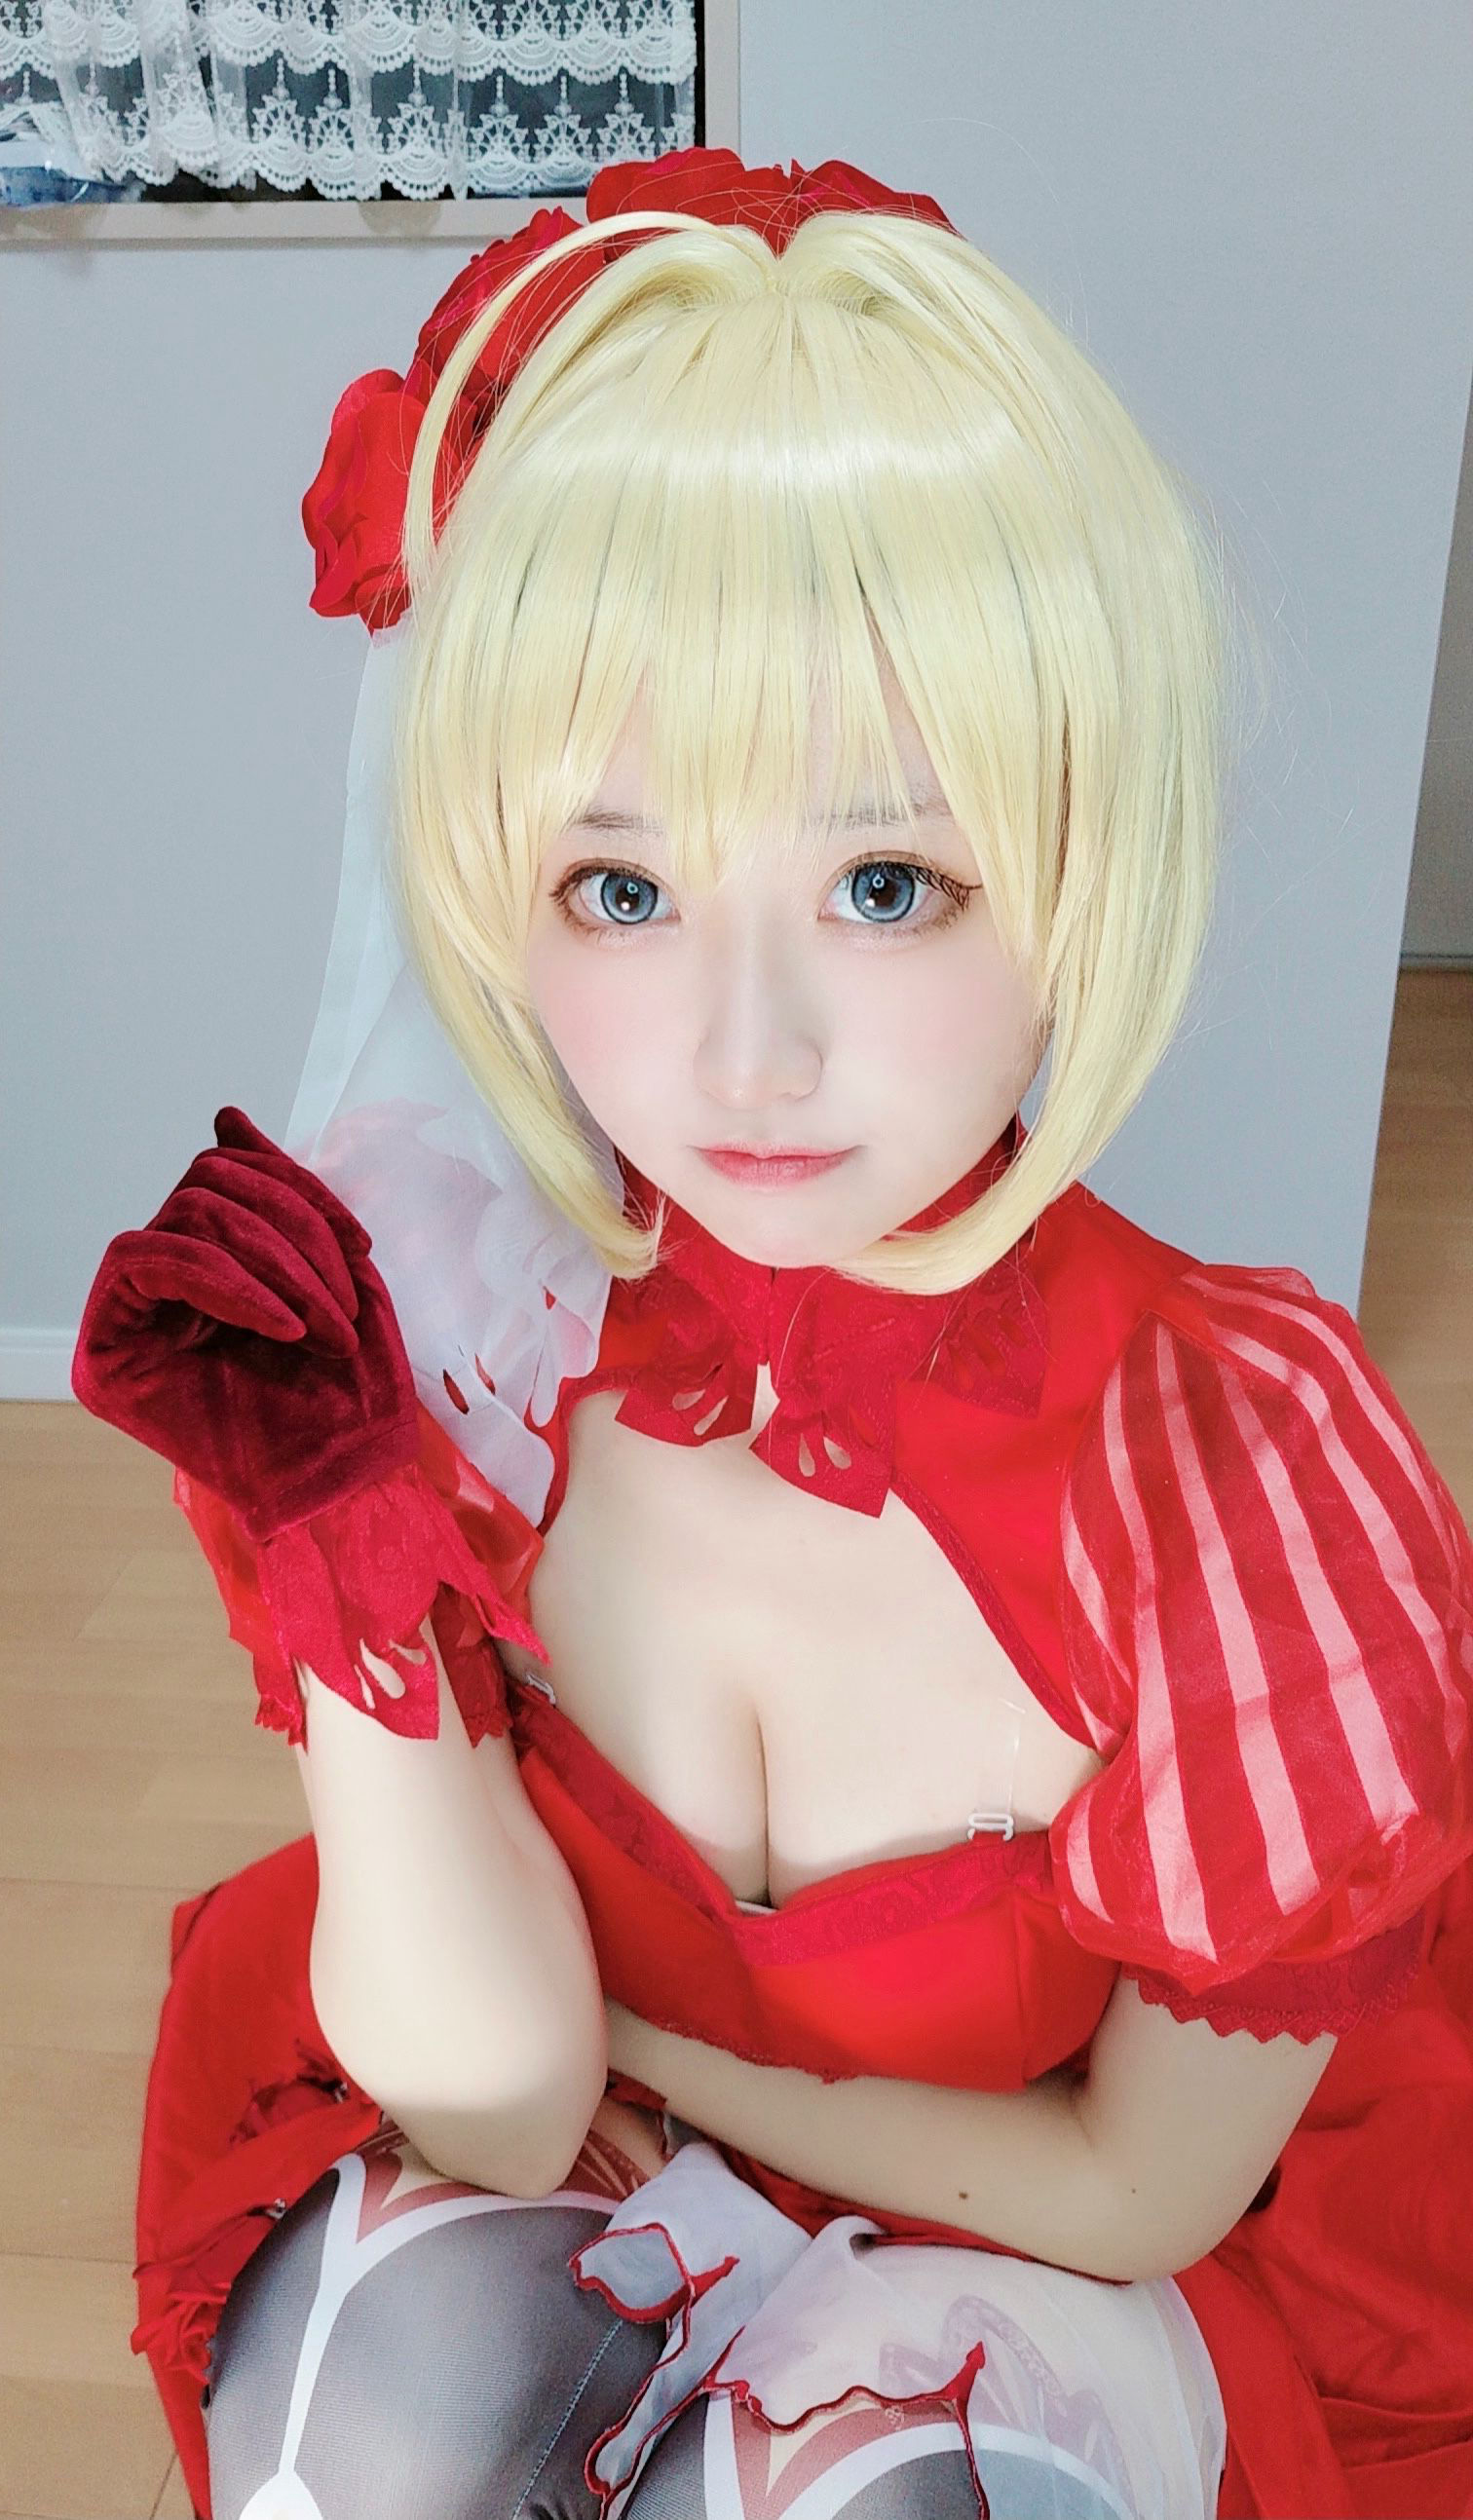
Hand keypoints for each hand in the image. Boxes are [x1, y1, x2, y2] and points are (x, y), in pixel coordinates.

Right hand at [72, 1106, 417, 1541]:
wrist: (349, 1493)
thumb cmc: (351, 1400)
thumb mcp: (338, 1277)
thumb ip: (284, 1197)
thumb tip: (225, 1116)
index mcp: (217, 1260)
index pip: (230, 1175)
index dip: (297, 1187)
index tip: (358, 1240)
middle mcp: (165, 1280)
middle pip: (209, 1186)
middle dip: (292, 1232)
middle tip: (340, 1309)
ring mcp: (131, 1313)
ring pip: (189, 1216)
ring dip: (277, 1265)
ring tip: (320, 1328)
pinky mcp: (106, 1347)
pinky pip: (148, 1259)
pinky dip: (229, 1282)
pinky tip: (282, 1329)